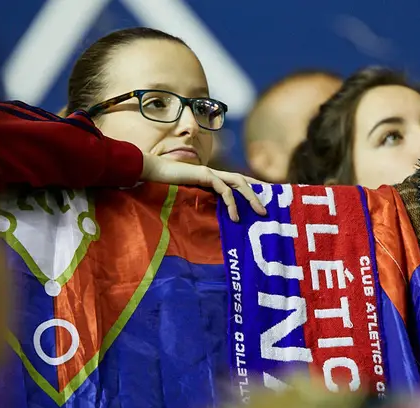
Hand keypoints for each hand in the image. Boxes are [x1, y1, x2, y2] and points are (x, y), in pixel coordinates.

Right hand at [141, 153, 266, 221]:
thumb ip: (201, 205)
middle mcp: (215, 173)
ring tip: (259, 213)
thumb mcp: (188, 199)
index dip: (254, 189)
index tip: (267, 200)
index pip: (238, 183)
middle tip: (268, 211)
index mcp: (213, 178)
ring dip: (251, 198)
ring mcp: (210, 172)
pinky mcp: (204, 175)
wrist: (151, 173)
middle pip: (244, 181)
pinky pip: (224, 188)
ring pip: (239, 182)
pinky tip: (235, 216)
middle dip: (259, 194)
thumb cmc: (166, 188)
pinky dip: (232, 202)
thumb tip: (213, 223)